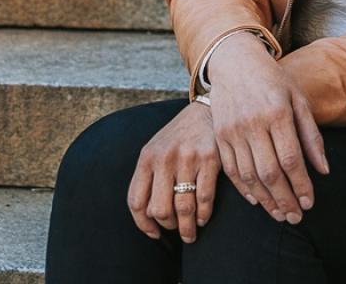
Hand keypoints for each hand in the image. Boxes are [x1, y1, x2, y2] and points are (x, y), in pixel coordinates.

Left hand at [127, 100, 219, 244]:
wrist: (206, 111)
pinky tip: (203, 218)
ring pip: (183, 208)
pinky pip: (204, 198)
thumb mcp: (156, 150)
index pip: (136, 202)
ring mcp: (188, 158)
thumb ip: (149, 179)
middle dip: (168, 226)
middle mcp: (165, 158)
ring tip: (190, 234)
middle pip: (159, 209)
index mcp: (147, 157)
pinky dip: (203, 215)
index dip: (143, 225)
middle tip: (176, 229)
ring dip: (187, 228)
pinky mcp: (210, 159)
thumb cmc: (178, 137)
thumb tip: (149, 219)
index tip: (154, 233)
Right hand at [207, 31, 329, 223]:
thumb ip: (311, 135)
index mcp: (277, 112)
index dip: (301, 185)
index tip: (310, 203)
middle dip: (285, 200)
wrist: (234, 61)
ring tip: (279, 214)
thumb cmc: (273, 80)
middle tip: (296, 217)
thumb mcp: (298, 99)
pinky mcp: (219, 136)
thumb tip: (324, 171)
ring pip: (250, 176)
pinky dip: (244, 189)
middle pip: (270, 173)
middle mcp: (253, 123)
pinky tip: (257, 200)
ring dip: (265, 200)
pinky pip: (231, 170)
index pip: (291, 159)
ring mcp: (233, 130)